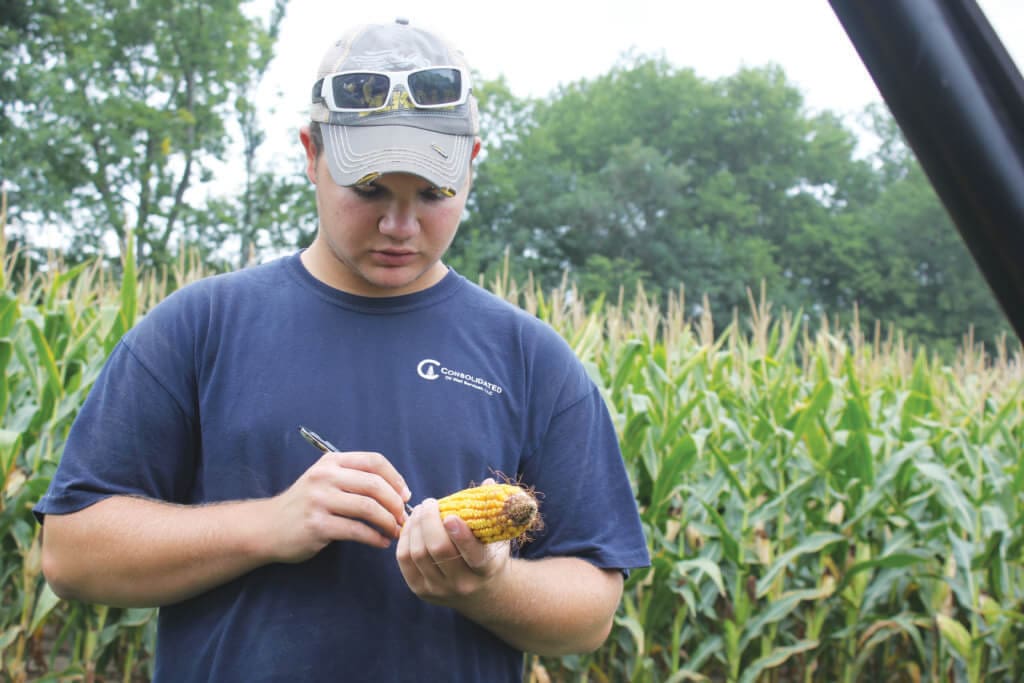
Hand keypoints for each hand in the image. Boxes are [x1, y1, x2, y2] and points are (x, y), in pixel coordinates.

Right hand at [266, 450, 410, 561]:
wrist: (268, 527)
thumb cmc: (305, 504)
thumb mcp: (325, 479)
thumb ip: (355, 479)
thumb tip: (399, 492)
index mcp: (331, 461)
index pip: (374, 461)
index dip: (396, 478)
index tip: (405, 495)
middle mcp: (325, 476)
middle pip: (375, 485)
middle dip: (396, 503)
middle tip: (403, 517)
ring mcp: (319, 500)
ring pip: (368, 508)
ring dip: (389, 522)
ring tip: (395, 531)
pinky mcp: (317, 525)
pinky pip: (357, 530)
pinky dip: (375, 538)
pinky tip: (381, 543)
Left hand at [396, 487, 510, 604]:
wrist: (481, 594)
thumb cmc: (489, 555)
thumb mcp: (498, 537)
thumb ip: (492, 511)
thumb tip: (488, 483)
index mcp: (486, 570)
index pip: (474, 555)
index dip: (460, 535)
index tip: (450, 515)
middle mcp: (463, 584)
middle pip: (438, 550)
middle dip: (429, 521)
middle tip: (430, 503)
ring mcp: (439, 589)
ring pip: (418, 553)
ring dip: (415, 525)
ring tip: (421, 510)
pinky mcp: (420, 590)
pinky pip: (404, 560)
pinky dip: (405, 538)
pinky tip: (412, 524)